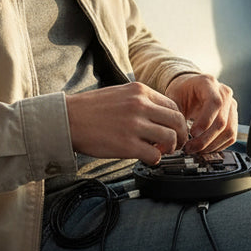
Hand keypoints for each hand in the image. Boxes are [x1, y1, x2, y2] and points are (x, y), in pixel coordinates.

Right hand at [66, 82, 188, 164]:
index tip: (174, 129)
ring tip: (161, 151)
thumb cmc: (91, 108)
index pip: (173, 105)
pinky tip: (148, 158)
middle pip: (177, 121)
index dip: (177, 120)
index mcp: (140, 91)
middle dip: (181, 134)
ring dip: (170, 148)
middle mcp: (140, 105)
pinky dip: (155, 159)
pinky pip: (154, 155)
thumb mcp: (120, 93)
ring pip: (170, 138)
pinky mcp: (127, 145)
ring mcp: (134, 125)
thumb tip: (159, 116)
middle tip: (177, 143)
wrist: (68, 119)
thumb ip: (141, 101)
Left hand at [165, 73, 237, 153]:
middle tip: (189, 148)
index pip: (214, 103)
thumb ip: (174, 115)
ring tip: (195, 150)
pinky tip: (204, 148)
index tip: (192, 134)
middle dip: (205, 139)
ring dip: (212, 145)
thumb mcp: (173, 98)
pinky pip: (230, 136)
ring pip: (228, 131)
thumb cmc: (182, 91)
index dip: (205, 121)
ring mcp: (231, 105)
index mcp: (208, 83)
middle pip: (222, 121)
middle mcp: (224, 93)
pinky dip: (218, 146)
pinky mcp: (233, 117)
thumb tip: (171, 137)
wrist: (190, 88)